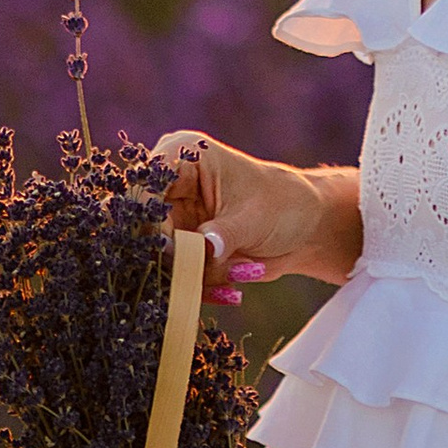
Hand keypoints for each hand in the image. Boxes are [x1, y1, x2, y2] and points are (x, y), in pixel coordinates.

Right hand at [150, 132, 359, 291]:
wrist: (304, 228)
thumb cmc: (283, 206)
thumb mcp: (254, 219)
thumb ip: (223, 235)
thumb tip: (201, 250)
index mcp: (180, 155)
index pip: (143, 190)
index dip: (149, 223)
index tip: (169, 251)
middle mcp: (166, 184)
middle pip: (143, 229)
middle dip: (176, 259)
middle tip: (208, 272)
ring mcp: (170, 217)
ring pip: (158, 258)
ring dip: (196, 276)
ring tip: (240, 275)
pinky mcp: (179, 246)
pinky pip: (174, 273)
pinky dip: (201, 287)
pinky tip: (231, 292)